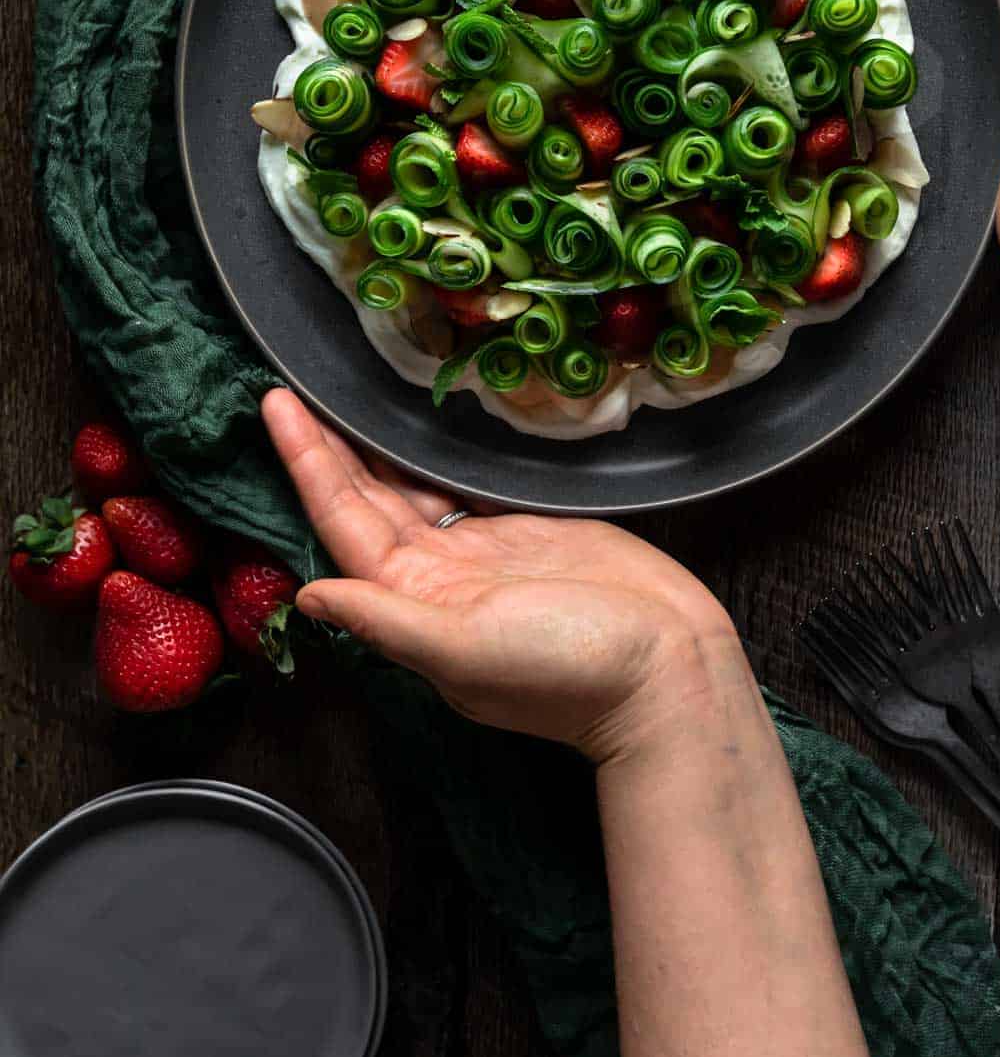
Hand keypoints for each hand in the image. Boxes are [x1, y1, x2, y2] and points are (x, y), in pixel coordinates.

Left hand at [261, 390, 740, 761]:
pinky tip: (413, 423)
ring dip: (372, 447)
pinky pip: (461, 483)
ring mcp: (481, 551)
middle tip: (293, 385)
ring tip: (338, 393)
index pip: (341, 523)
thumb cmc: (570, 670)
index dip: (307, 464)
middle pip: (366, 499)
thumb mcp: (466, 650)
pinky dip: (431, 454)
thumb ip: (388, 621)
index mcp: (413, 604)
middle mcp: (437, 576)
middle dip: (327, 446)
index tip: (275, 409)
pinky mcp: (525, 528)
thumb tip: (307, 599)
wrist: (667, 671)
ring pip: (409, 488)